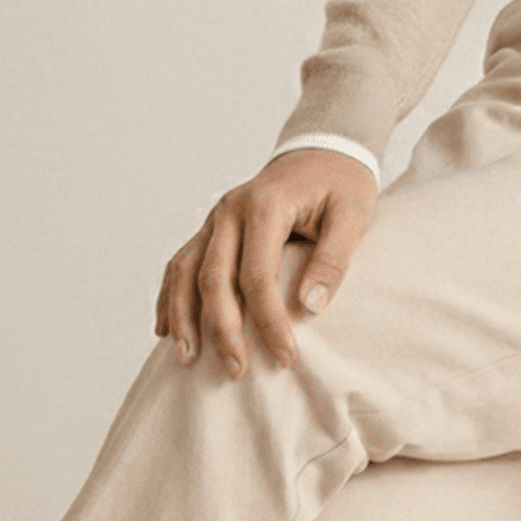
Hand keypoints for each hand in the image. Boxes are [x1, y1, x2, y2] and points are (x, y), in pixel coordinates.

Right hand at [154, 149, 377, 380]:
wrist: (324, 149)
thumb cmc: (342, 184)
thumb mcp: (353, 215)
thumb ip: (333, 258)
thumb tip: (309, 308)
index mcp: (266, 203)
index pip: (258, 274)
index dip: (268, 320)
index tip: (286, 357)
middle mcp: (231, 209)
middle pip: (214, 278)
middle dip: (223, 329)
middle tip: (237, 371)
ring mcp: (216, 218)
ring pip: (186, 272)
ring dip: (184, 317)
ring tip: (187, 359)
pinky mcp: (212, 228)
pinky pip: (181, 264)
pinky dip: (171, 296)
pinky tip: (166, 329)